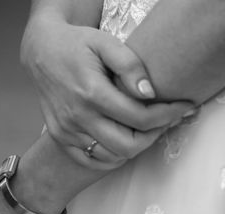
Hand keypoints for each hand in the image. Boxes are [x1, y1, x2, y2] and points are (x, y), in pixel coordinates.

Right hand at [20, 15, 194, 168]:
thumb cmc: (76, 45)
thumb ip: (130, 66)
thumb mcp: (106, 43)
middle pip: (127, 145)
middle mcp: (77, 117)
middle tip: (165, 121)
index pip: (139, 118)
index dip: (167, 115)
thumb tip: (149, 93)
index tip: (182, 107)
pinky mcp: (60, 137)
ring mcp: (67, 131)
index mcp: (91, 93)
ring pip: (111, 156)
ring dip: (134, 146)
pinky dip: (111, 157)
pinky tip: (122, 141)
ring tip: (144, 129)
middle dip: (154, 135)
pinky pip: (90, 161)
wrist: (41, 53)